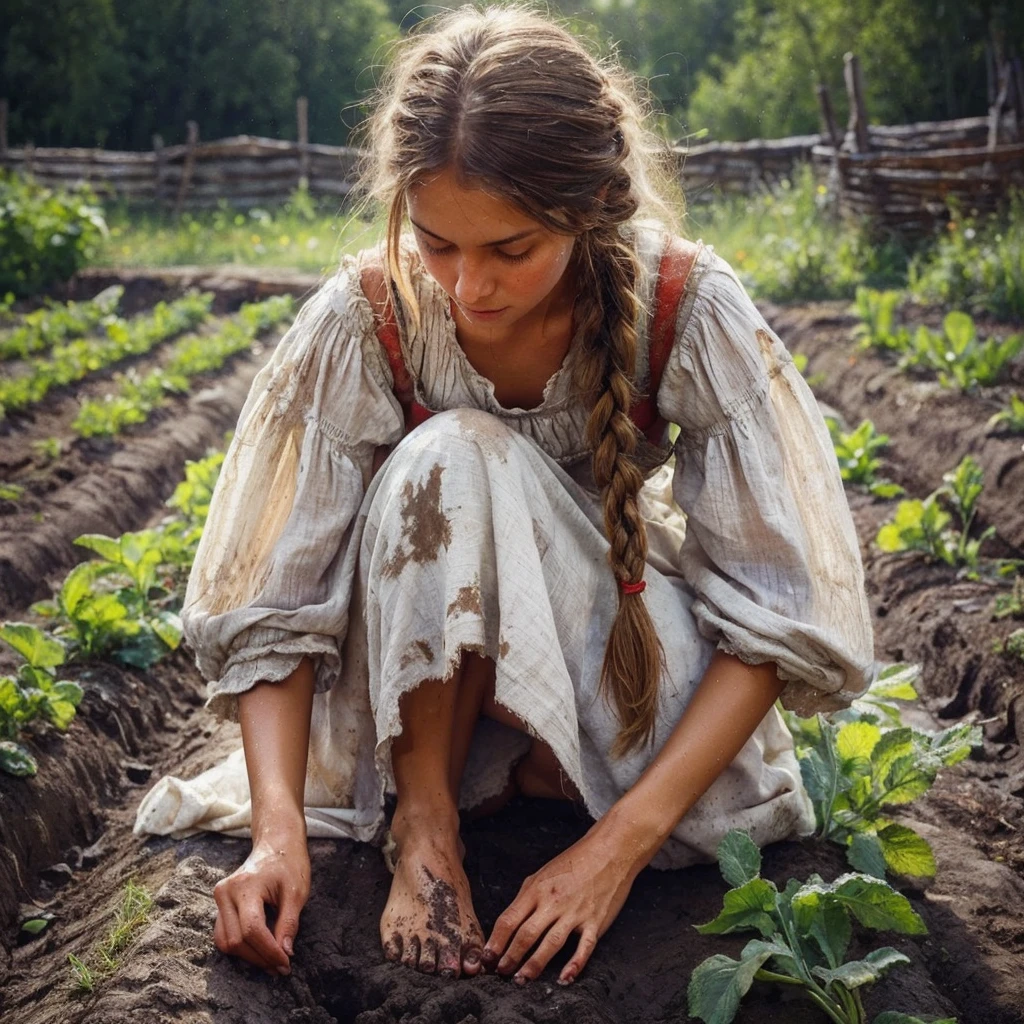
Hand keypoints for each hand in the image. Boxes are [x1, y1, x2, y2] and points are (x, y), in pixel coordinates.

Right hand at [212, 830, 309, 975]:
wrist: (276, 844)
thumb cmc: (289, 864)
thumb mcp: (297, 892)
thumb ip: (289, 924)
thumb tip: (284, 954)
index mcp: (246, 885)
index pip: (252, 930)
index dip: (269, 952)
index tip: (286, 963)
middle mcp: (226, 892)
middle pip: (237, 940)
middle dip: (260, 958)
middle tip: (282, 966)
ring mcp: (220, 897)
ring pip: (226, 941)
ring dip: (248, 956)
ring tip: (272, 960)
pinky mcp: (220, 903)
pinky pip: (224, 934)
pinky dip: (240, 946)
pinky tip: (260, 949)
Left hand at [481, 818, 639, 984]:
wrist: (609, 852)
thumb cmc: (574, 862)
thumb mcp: (543, 873)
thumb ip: (527, 897)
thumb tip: (510, 922)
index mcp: (537, 889)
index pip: (510, 918)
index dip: (496, 940)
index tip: (487, 957)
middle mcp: (554, 902)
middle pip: (526, 934)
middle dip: (510, 957)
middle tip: (500, 973)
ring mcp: (575, 913)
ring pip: (551, 943)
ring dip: (534, 964)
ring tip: (522, 980)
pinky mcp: (595, 922)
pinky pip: (584, 947)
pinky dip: (574, 964)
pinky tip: (564, 978)